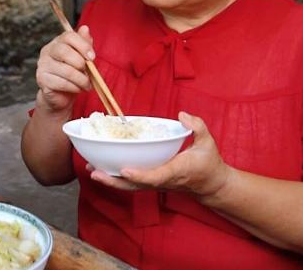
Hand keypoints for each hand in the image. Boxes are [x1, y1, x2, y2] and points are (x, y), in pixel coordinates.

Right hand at [36, 25, 94, 112]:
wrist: (62, 94)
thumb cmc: (73, 73)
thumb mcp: (82, 57)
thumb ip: (84, 43)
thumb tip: (85, 28)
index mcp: (57, 42)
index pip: (68, 36)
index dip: (83, 45)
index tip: (93, 57)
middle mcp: (47, 51)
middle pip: (64, 52)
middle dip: (81, 64)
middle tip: (90, 73)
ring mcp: (42, 65)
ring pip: (66, 70)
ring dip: (81, 79)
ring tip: (87, 84)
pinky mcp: (42, 80)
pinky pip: (62, 83)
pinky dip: (74, 87)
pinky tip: (78, 89)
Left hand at [89, 112, 230, 199]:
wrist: (212, 185)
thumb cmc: (209, 163)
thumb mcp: (208, 142)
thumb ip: (197, 127)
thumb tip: (182, 115)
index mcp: (176, 171)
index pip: (156, 176)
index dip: (140, 175)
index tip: (124, 170)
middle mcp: (163, 180)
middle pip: (135, 185)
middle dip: (114, 181)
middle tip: (94, 172)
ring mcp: (156, 184)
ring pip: (130, 186)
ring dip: (110, 180)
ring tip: (90, 169)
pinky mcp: (152, 183)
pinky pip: (132, 183)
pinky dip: (116, 178)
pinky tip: (101, 168)